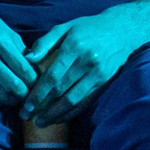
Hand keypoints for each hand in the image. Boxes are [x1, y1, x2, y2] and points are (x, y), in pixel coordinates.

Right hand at [0, 0, 33, 108]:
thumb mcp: (4, 28)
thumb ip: (19, 47)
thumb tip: (34, 64)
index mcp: (0, 41)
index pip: (23, 68)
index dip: (34, 80)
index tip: (38, 83)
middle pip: (13, 85)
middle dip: (25, 93)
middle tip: (30, 93)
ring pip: (0, 94)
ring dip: (12, 99)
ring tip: (18, 97)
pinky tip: (4, 96)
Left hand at [23, 7, 143, 124]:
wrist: (123, 30)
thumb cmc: (89, 28)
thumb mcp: (66, 27)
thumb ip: (45, 42)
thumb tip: (27, 58)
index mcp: (74, 47)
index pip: (53, 76)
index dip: (38, 93)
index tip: (26, 105)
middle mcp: (86, 62)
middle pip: (61, 90)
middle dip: (42, 106)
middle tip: (27, 117)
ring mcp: (97, 74)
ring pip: (74, 99)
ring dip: (56, 114)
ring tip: (41, 123)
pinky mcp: (105, 82)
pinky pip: (86, 101)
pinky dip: (72, 112)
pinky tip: (60, 118)